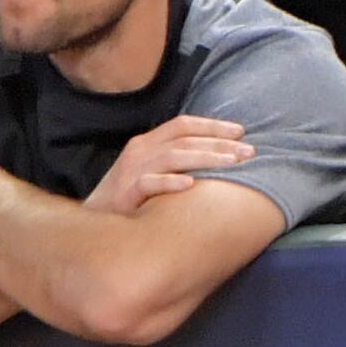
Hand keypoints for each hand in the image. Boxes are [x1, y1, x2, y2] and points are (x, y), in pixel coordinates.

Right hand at [85, 115, 250, 215]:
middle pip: (184, 140)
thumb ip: (179, 160)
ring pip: (171, 157)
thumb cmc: (132, 197)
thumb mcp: (154, 171)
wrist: (95, 222)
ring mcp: (130, 172)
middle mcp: (139, 152)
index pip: (183, 125)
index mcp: (148, 143)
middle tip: (249, 151)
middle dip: (219, 144)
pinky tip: (190, 184)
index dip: (212, 125)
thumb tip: (223, 156)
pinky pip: (148, 184)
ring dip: (205, 158)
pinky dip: (169, 182)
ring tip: (232, 163)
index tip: (241, 132)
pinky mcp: (124, 194)